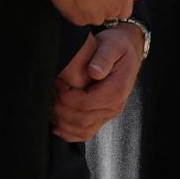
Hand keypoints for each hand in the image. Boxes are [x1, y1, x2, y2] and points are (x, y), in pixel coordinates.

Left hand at [50, 24, 143, 141]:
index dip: (67, 98)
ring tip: (51, 106)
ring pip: (82, 131)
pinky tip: (57, 123)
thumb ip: (103, 58)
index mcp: (117, 90)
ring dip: (63, 123)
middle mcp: (115, 106)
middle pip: (82, 120)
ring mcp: (109, 113)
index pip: (86, 104)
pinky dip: (69, 132)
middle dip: (61, 110)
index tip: (58, 84)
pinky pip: (86, 133)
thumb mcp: (113, 46)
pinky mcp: (102, 116)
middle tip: (51, 94)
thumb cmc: (118, 46)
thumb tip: (94, 72)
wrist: (128, 50)